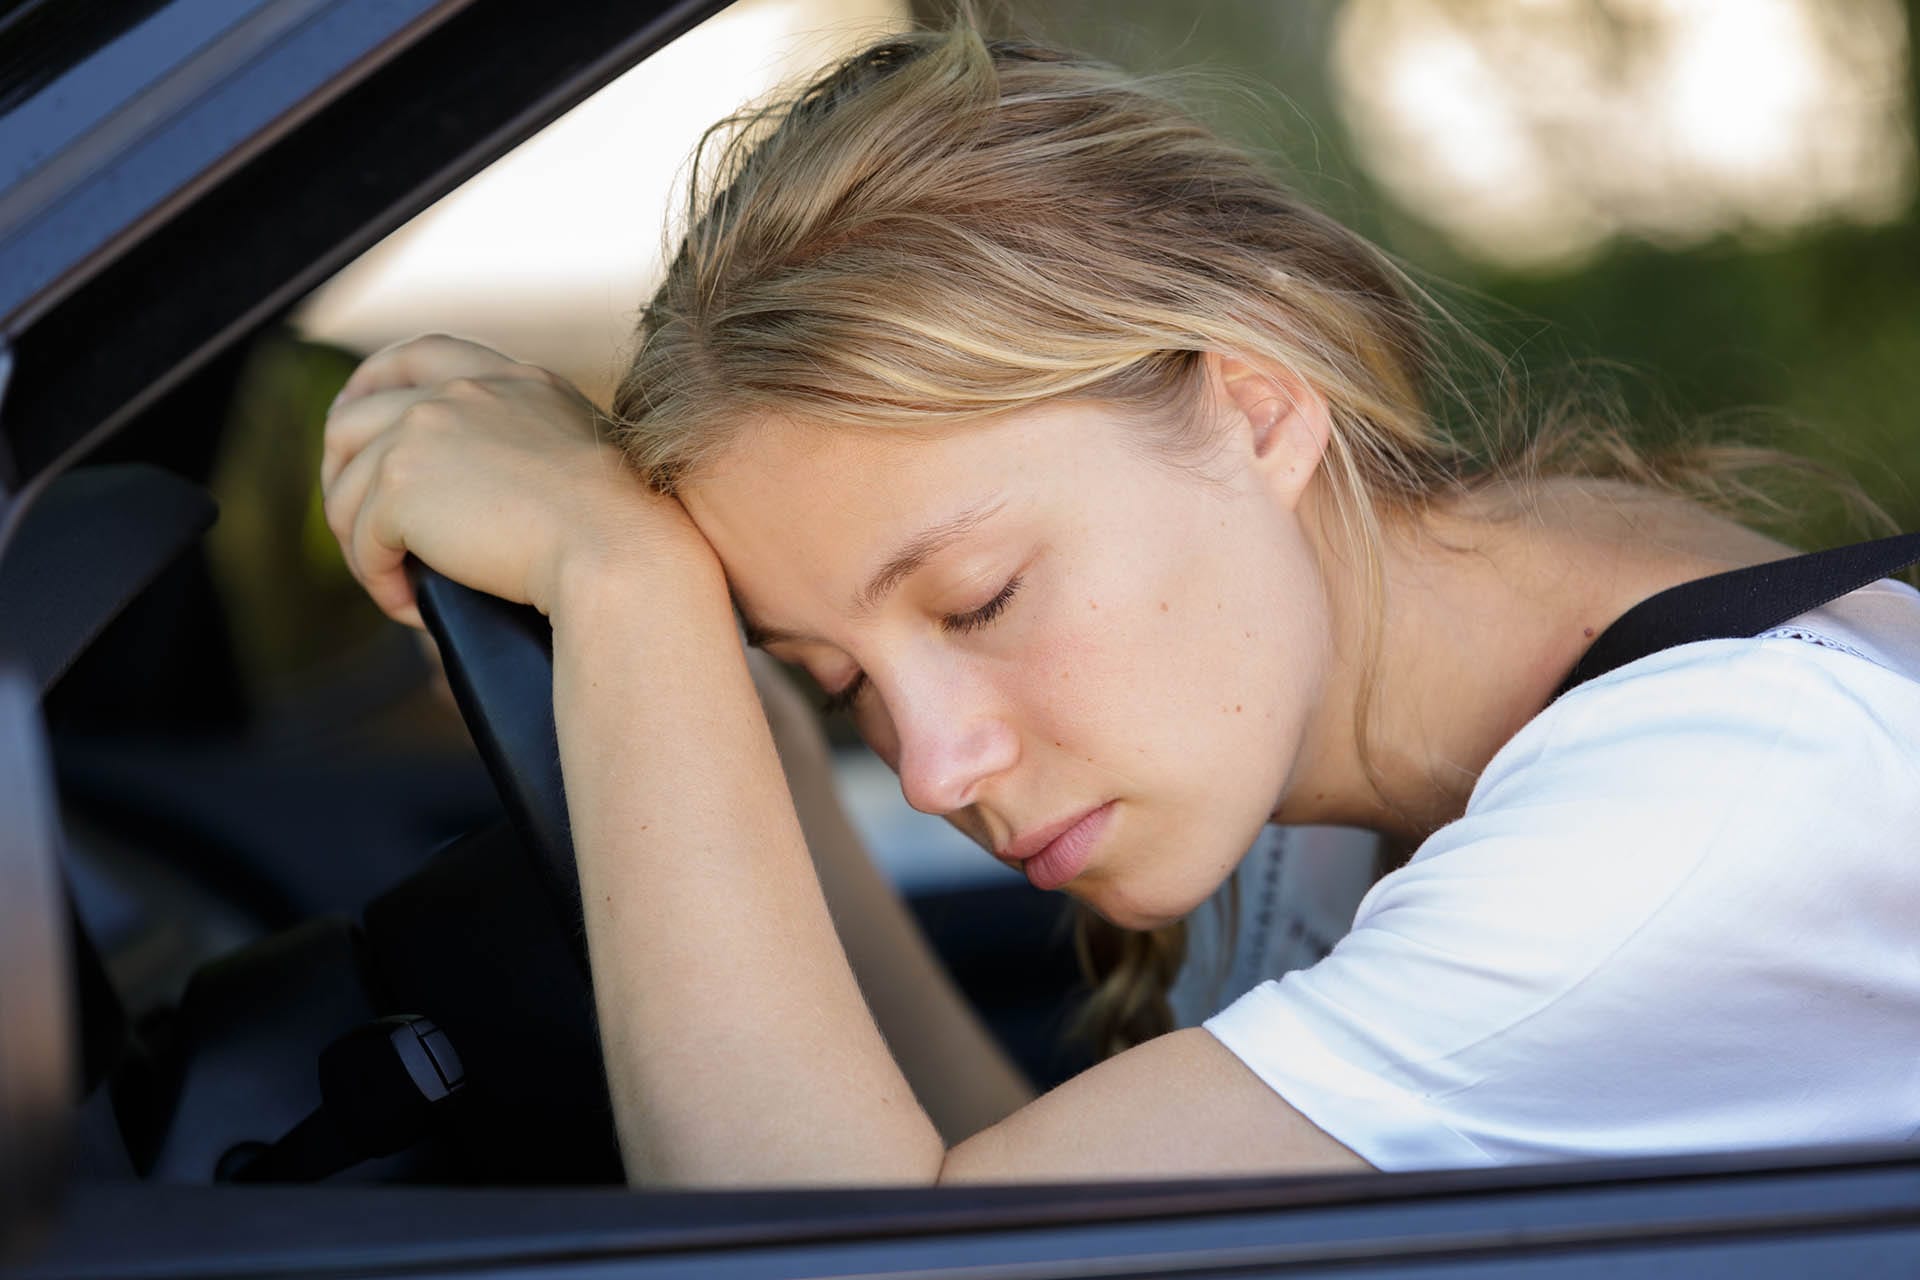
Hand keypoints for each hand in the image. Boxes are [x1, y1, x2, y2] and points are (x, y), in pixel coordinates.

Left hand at [320, 335, 700, 627]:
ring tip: (393, 582)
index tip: (357, 413)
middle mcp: (461, 392)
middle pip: (356, 416)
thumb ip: (532, 446)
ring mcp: (424, 432)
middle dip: (340, 470)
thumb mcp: (582, 457)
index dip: (374, 381)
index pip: (422, 355)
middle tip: (354, 522)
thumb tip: (489, 492)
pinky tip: (409, 608)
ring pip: (347, 488)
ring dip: (359, 541)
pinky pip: (363, 541)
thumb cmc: (622, 530)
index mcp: (511, 380)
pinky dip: (380, 581)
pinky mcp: (401, 486)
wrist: (618, 549)